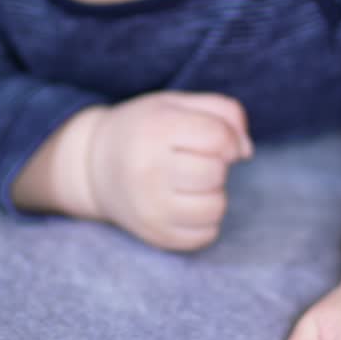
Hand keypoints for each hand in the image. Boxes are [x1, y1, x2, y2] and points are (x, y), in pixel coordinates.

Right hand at [85, 91, 252, 250]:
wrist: (94, 164)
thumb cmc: (146, 129)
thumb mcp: (177, 104)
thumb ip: (223, 112)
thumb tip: (245, 151)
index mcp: (154, 130)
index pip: (217, 138)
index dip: (227, 137)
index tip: (214, 138)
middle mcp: (148, 171)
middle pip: (216, 173)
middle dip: (215, 163)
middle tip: (193, 158)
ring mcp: (150, 208)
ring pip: (216, 208)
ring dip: (213, 193)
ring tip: (190, 181)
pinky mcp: (156, 235)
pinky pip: (206, 235)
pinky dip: (205, 219)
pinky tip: (185, 201)